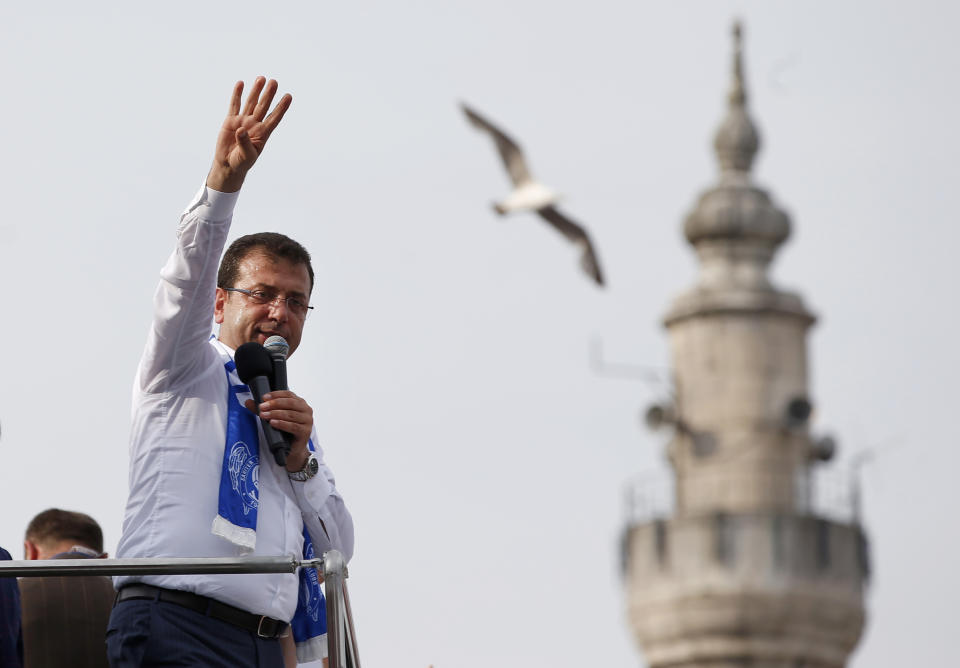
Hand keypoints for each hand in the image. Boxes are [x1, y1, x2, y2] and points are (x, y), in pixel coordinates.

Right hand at [207, 77, 291, 192]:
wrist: (228, 164)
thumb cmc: (241, 162)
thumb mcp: (246, 156)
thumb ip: (245, 143)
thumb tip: (241, 129)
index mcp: (262, 134)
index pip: (274, 118)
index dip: (281, 108)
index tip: (289, 97)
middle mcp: (254, 125)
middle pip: (263, 107)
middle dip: (269, 95)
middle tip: (275, 82)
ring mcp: (243, 121)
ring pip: (251, 103)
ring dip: (256, 91)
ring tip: (261, 78)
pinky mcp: (231, 121)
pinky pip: (235, 105)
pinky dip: (237, 95)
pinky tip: (241, 83)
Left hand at [244, 390, 313, 471]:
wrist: (292, 449)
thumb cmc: (285, 431)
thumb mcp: (273, 417)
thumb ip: (263, 409)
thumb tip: (248, 402)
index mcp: (300, 403)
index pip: (288, 394)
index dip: (276, 395)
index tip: (264, 398)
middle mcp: (306, 410)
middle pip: (290, 403)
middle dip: (274, 404)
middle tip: (262, 407)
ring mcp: (307, 421)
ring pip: (291, 414)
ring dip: (276, 414)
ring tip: (264, 415)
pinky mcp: (305, 432)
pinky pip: (293, 426)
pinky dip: (282, 424)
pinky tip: (273, 423)